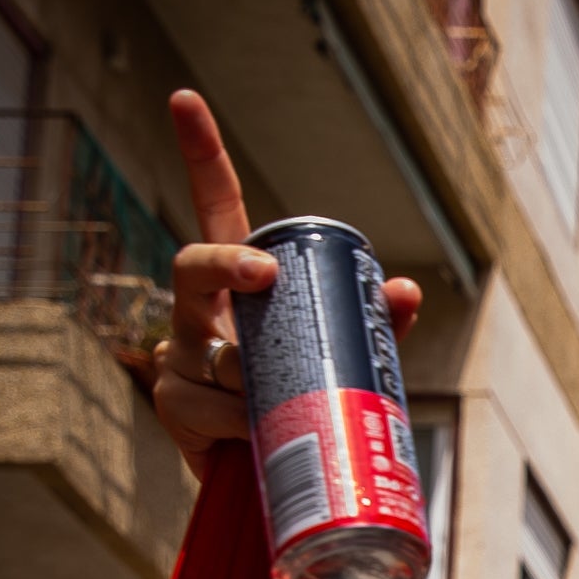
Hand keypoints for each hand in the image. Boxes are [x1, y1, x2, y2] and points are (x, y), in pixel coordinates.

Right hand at [152, 92, 419, 480]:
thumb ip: (373, 324)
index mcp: (238, 283)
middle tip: (263, 273)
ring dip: (254, 377)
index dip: (200, 152)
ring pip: (216, 353)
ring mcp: (179, 356)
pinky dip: (240, 420)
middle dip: (227, 264)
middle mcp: (198, 310)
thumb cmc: (305, 405)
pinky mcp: (173, 406)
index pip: (215, 208)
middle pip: (192, 265)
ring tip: (279, 402)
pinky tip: (250, 432)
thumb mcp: (342, 360)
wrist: (275, 481)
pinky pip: (210, 407)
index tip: (184, 97)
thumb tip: (406, 289)